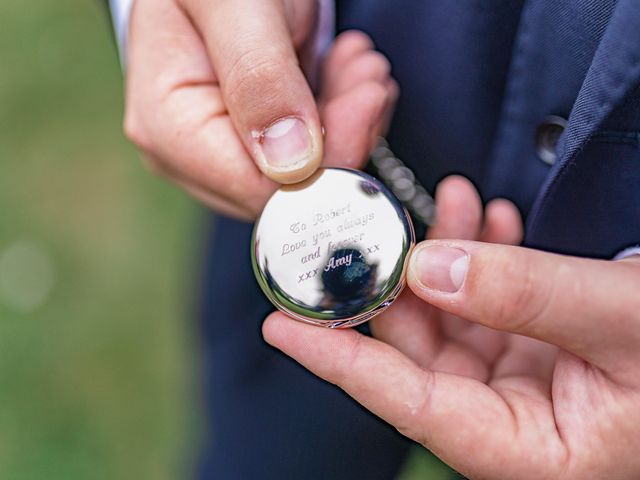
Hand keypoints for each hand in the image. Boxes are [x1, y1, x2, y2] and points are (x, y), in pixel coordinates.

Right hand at [124, 0, 396, 219]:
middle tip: (368, 82)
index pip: (256, 188)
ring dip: (346, 122)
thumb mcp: (235, 5)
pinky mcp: (251, 143)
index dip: (323, 162)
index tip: (364, 104)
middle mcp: (189, 152)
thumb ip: (259, 78)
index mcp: (169, 128)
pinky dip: (339, 117)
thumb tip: (291, 164)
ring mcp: (221, 150)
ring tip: (360, 67)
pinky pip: (308, 158)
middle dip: (341, 138)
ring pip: (305, 177)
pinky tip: (348, 74)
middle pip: (284, 189)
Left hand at [263, 175, 639, 478]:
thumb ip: (528, 296)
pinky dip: (485, 258)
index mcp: (530, 456)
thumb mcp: (628, 324)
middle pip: (423, 354)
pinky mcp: (540, 355)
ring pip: (455, 320)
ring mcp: (526, 389)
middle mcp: (517, 428)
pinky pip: (491, 305)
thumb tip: (430, 268)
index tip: (282, 326)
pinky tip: (486, 219)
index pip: (410, 407)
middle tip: (388, 220)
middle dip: (402, 280)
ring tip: (454, 199)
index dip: (341, 365)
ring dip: (448, 256)